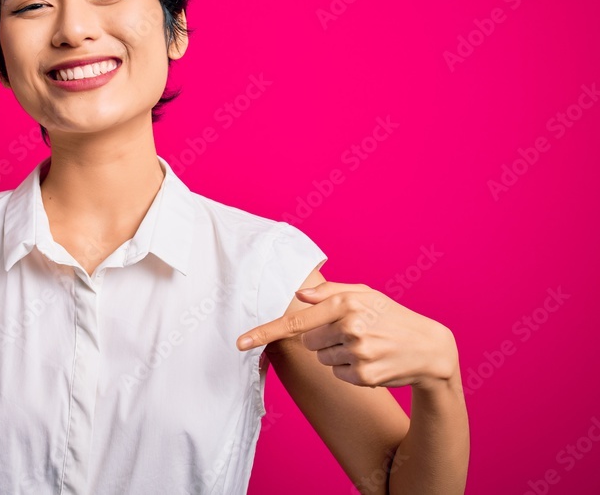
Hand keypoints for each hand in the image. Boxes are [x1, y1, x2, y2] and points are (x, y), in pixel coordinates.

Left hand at [236, 281, 458, 388]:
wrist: (429, 348)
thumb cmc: (390, 316)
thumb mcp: (364, 294)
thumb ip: (328, 292)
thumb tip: (298, 294)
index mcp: (344, 303)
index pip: (296, 321)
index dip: (264, 332)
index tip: (240, 342)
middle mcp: (349, 327)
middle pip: (308, 341)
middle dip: (324, 338)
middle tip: (354, 333)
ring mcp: (357, 353)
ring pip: (322, 358)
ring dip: (338, 354)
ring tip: (367, 346)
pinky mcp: (364, 376)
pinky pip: (337, 374)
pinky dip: (350, 370)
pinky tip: (372, 361)